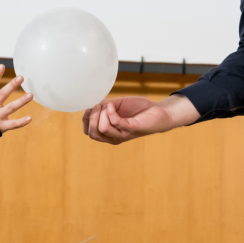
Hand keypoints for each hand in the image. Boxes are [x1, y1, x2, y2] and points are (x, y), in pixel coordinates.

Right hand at [0, 64, 32, 132]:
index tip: (2, 66)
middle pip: (2, 95)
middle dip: (11, 86)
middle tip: (21, 78)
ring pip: (11, 108)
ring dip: (21, 101)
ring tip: (30, 95)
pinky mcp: (2, 126)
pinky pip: (13, 124)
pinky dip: (21, 122)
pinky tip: (29, 118)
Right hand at [82, 94, 198, 144]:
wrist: (157, 110)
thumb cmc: (138, 108)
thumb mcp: (116, 105)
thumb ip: (103, 106)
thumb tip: (91, 105)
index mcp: (108, 132)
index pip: (88, 132)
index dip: (86, 119)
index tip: (92, 107)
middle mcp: (114, 137)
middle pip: (93, 133)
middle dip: (91, 117)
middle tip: (99, 106)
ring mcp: (123, 134)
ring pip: (103, 129)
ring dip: (101, 114)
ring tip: (108, 105)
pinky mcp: (132, 128)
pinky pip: (116, 123)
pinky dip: (111, 112)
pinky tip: (113, 105)